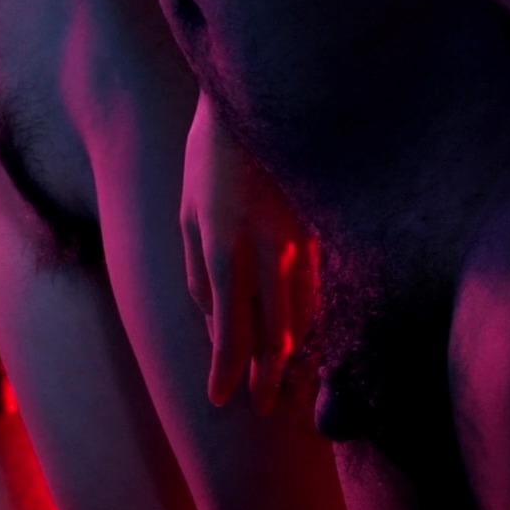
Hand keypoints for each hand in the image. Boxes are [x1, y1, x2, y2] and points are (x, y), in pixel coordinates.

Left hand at [181, 93, 317, 413]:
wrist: (260, 102)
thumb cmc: (211, 157)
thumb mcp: (188, 214)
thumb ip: (197, 274)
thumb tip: (213, 325)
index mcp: (224, 249)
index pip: (230, 331)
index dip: (227, 371)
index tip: (221, 400)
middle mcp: (267, 253)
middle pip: (274, 335)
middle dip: (267, 377)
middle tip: (263, 408)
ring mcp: (302, 243)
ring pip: (302, 315)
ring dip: (291, 353)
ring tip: (285, 382)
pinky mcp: (322, 232)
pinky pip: (317, 288)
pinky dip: (309, 318)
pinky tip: (305, 335)